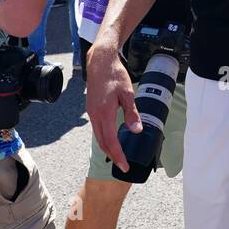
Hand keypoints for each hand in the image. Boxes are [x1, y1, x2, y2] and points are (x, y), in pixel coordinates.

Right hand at [85, 43, 138, 171]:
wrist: (99, 62)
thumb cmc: (115, 75)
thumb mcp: (128, 94)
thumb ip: (132, 114)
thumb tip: (136, 131)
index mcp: (105, 113)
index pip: (111, 141)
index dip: (118, 155)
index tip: (125, 166)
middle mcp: (95, 115)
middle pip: (103, 142)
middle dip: (113, 155)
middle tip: (123, 166)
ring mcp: (91, 113)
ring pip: (98, 137)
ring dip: (107, 148)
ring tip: (118, 156)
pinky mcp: (91, 109)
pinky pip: (97, 129)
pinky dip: (104, 138)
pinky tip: (111, 140)